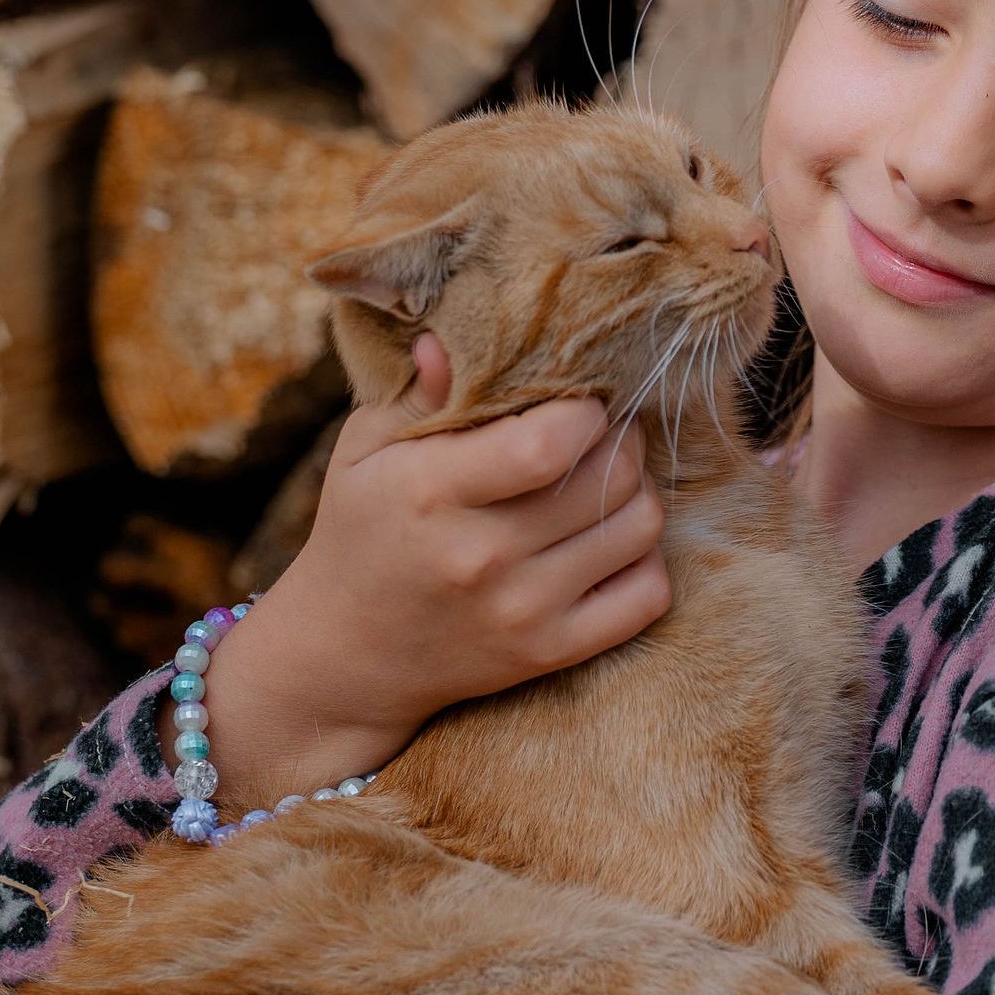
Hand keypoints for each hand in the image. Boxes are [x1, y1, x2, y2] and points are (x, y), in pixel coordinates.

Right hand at [205, 332, 668, 807]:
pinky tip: (609, 542)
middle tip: (600, 435)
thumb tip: (451, 339)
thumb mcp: (365, 452)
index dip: (584, 412)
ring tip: (604, 482)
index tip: (576, 405)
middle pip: (609, 478)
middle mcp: (482, 556)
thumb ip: (419, 394)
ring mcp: (522, 611)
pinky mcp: (549, 652)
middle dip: (620, 441)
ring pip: (639, 529)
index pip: (549, 443)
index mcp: (431, 493)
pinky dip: (645, 560)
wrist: (347, 654)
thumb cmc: (361, 532)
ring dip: (638, 494)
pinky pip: (646, 596)